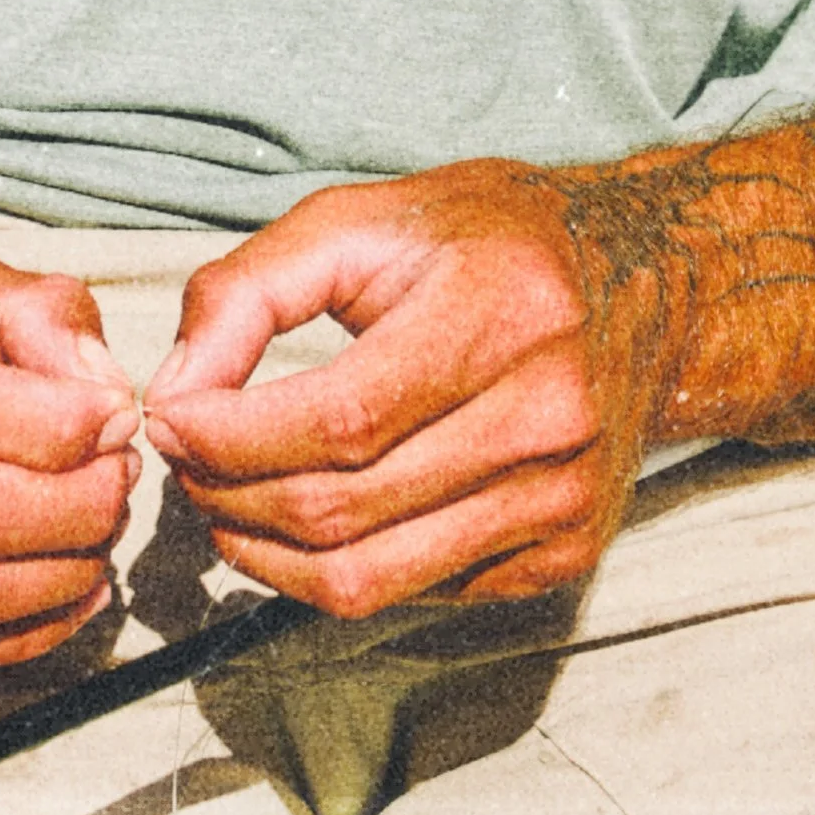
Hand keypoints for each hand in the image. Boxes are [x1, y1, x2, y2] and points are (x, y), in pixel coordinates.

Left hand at [142, 112, 814, 621]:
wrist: (646, 286)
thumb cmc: (489, 243)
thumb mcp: (364, 220)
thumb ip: (250, 289)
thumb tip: (171, 389)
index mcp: (500, 316)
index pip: (340, 421)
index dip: (230, 436)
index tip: (168, 418)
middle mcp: (545, 420)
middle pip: (341, 511)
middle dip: (228, 495)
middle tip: (185, 459)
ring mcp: (561, 501)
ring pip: (366, 581)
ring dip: (264, 553)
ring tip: (226, 497)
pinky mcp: (562, 556)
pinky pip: (413, 594)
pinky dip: (336, 569)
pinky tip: (312, 516)